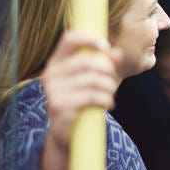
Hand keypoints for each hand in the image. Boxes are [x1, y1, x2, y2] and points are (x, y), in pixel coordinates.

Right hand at [42, 30, 121, 149]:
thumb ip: (105, 63)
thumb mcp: (92, 79)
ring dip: (109, 88)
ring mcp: (53, 90)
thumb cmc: (80, 99)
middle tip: (113, 80)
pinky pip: (91, 97)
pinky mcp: (60, 106)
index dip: (89, 38)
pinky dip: (105, 100)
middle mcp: (51, 74)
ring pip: (93, 80)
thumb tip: (118, 53)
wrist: (66, 131)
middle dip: (107, 70)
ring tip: (110, 94)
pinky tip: (107, 105)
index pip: (69, 39)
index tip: (106, 46)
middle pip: (87, 61)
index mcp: (56, 61)